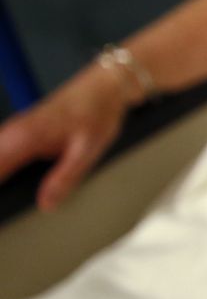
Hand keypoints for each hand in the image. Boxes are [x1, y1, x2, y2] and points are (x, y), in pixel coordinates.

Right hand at [0, 61, 130, 210]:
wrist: (104, 85)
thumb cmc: (98, 112)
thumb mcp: (88, 150)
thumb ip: (65, 178)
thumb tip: (45, 205)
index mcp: (25, 138)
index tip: (4, 212)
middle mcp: (12, 132)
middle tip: (9, 212)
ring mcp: (13, 130)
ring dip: (3, 178)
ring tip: (10, 199)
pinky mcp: (19, 131)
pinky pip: (1, 153)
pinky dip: (4, 169)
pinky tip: (11, 181)